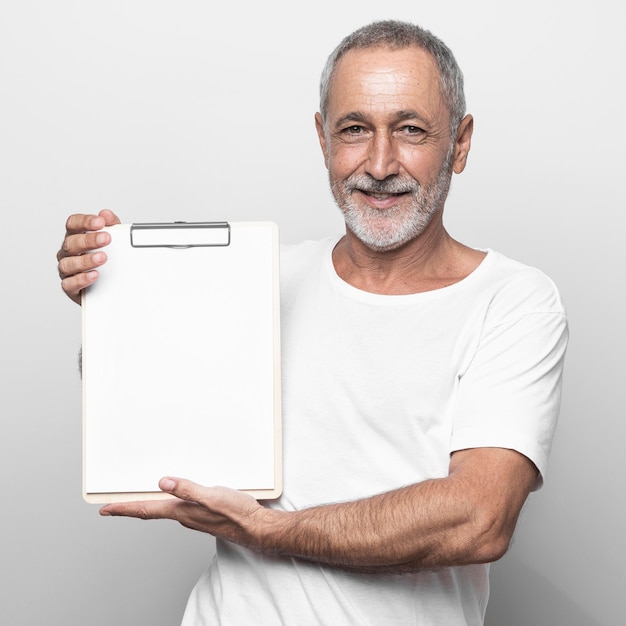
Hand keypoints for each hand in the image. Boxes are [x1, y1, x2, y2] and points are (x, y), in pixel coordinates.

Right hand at [57, 209, 120, 303]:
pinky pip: (69, 284)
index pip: (73, 224)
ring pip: (68, 263)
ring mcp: (67, 270)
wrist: (107, 287)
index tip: (100, 222)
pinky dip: (82, 279)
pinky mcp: (70, 287)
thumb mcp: (113, 241)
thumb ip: (111, 226)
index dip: (85, 221)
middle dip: (89, 240)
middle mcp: (68, 252)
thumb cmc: (106, 260)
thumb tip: (107, 214)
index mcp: (75, 237)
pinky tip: (94, 275)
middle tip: (106, 239)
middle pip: (71, 243)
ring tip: (102, 258)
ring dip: (86, 260)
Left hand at [100, 477, 270, 549]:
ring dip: (147, 504)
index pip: (146, 509)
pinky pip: (178, 508)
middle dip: (130, 507)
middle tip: (113, 505)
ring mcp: (194, 517)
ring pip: (163, 510)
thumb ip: (188, 490)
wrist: (256, 528)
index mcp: (182, 511)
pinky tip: (171, 496)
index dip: (124, 508)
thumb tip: (163, 482)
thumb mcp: (213, 496)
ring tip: (135, 498)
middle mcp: (184, 516)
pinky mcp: (204, 514)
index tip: (105, 509)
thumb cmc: (237, 514)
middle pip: (150, 511)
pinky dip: (167, 502)